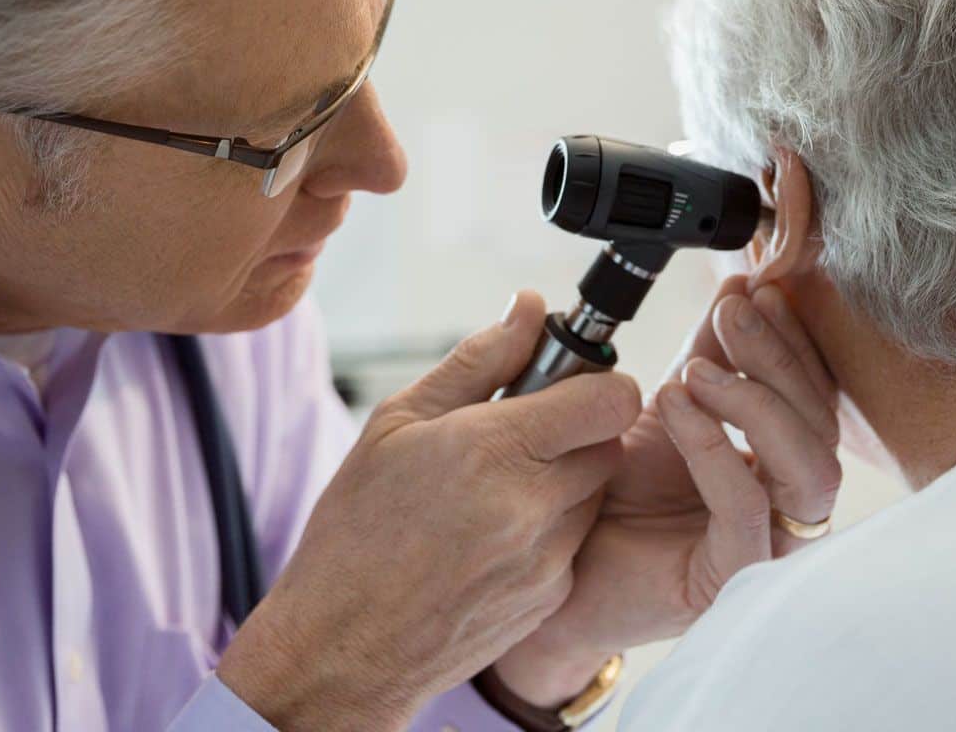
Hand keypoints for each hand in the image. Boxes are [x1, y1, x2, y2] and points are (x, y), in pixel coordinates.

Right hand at [218, 291, 641, 731]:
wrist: (344, 645)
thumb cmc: (357, 528)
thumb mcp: (397, 423)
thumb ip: (476, 361)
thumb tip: (527, 309)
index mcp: (495, 449)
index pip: (611, 397)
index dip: (596, 380)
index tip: (564, 379)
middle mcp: (535, 506)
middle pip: (608, 441)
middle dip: (575, 427)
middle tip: (515, 431)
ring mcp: (549, 558)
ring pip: (594, 492)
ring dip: (562, 478)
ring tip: (493, 487)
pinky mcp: (553, 597)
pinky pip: (575, 541)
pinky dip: (547, 528)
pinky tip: (489, 535)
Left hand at [492, 276, 840, 703]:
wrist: (551, 569)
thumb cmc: (607, 497)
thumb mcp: (659, 410)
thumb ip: (704, 358)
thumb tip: (740, 291)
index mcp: (773, 457)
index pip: (812, 391)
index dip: (793, 337)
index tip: (756, 287)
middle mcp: (783, 499)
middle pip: (820, 421)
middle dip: (778, 356)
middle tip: (732, 311)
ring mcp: (767, 541)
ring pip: (809, 466)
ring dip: (758, 400)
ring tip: (696, 368)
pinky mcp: (733, 575)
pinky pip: (747, 507)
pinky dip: (716, 447)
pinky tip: (676, 404)